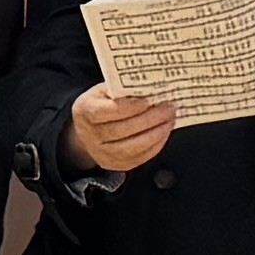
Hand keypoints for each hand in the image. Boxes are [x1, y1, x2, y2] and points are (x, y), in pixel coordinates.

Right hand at [64, 85, 180, 176]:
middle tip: (168, 109)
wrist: (89, 129)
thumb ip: (123, 90)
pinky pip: (138, 158)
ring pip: (131, 148)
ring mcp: (101, 153)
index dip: (129, 107)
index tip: (148, 101)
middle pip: (121, 130)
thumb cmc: (102, 104)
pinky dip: (155, 145)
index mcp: (85, 110)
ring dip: (155, 134)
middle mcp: (90, 135)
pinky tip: (164, 133)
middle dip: (149, 120)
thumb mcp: (105, 90)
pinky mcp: (114, 164)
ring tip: (169, 121)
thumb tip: (151, 90)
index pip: (107, 111)